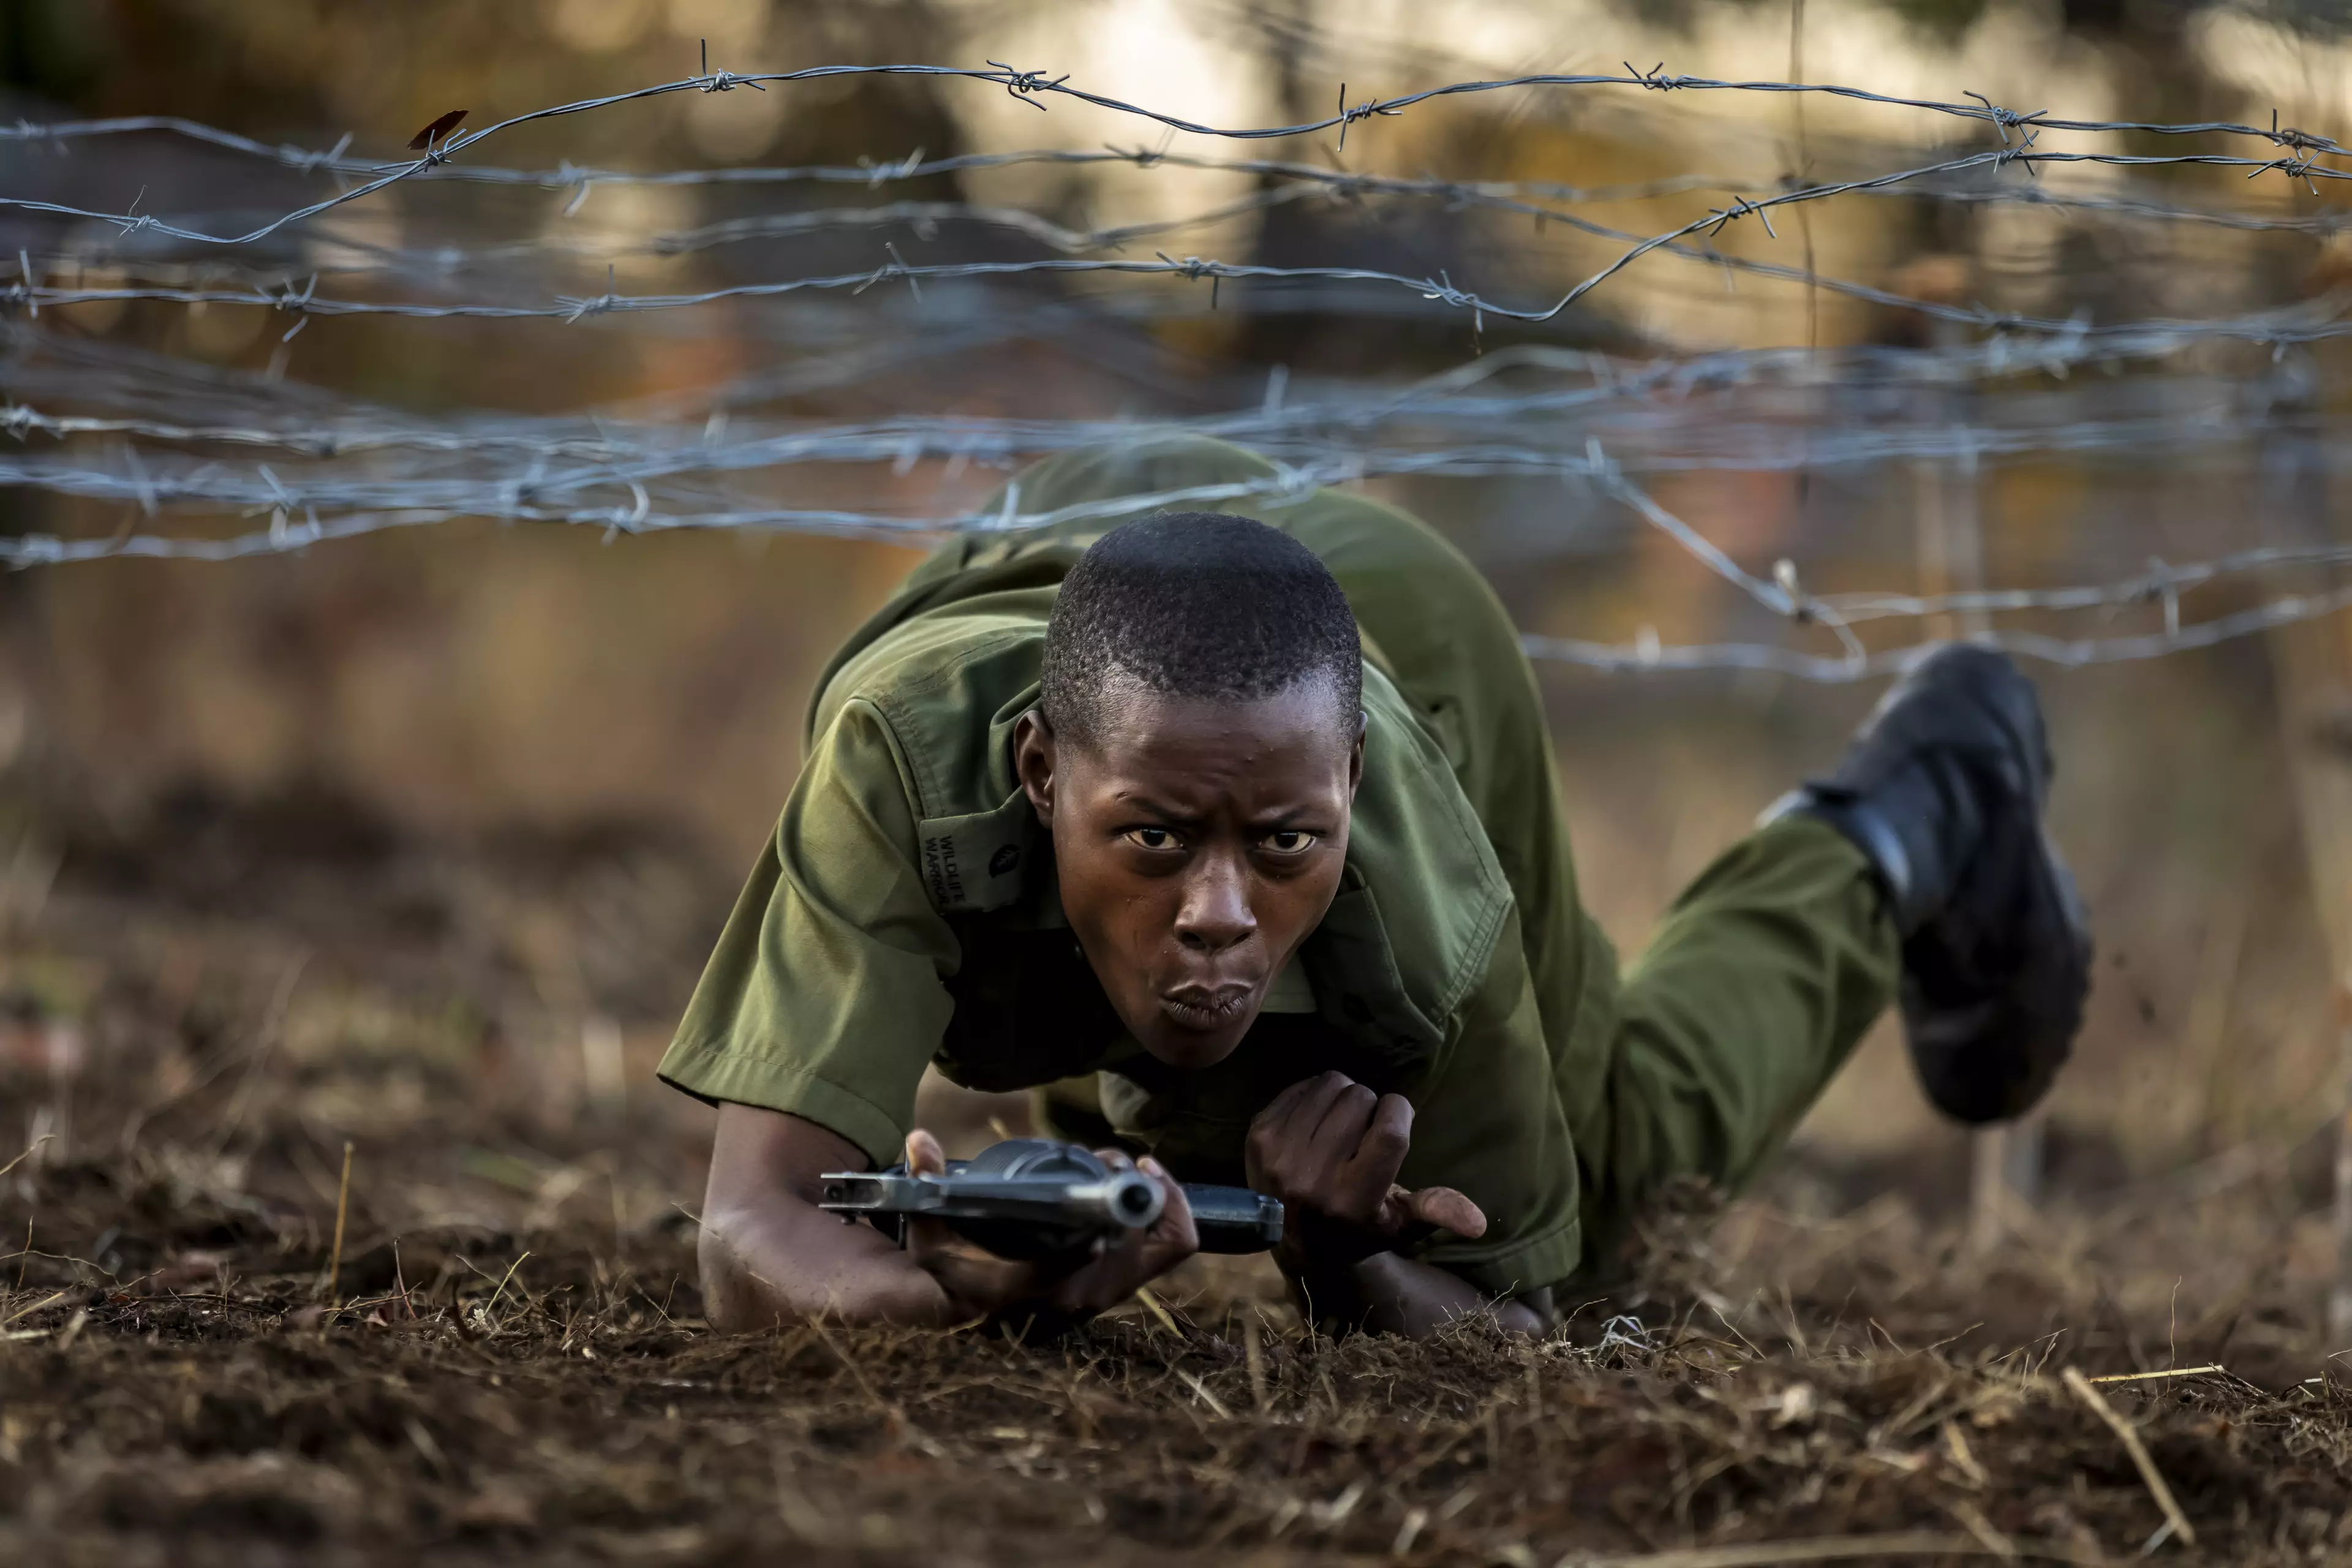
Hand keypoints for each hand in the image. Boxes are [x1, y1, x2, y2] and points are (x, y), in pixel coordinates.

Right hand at [900, 1130, 1195, 1330]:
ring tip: (1121, 1167)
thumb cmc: (951, 1267)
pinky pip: (1165, 1256)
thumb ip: (926, 1186)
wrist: (967, 1312)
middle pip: (1136, 1243)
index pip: (1088, 1252)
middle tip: (1110, 1157)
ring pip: (1157, 1250)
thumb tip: (920, 1141)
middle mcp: (1076, 1298)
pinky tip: (1149, 1187)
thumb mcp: (929, 1231)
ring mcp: (1101, 1298)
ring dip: (1151, 1202)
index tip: (1110, 1163)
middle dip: (1133, 1190)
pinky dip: (1169, 1221)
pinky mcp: (1115, 1292)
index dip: (1114, 1206)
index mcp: (1033, 1285)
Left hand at [1244, 1072, 1485, 1274]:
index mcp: (1353, 1200)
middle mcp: (1311, 1179)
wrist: (1292, 1239)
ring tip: (1343, 1125)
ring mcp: (1279, 1156)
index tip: (1398, 1118)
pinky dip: (1315, 1095)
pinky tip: (1318, 1123)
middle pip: (1360, 1100)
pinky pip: (1302, 1086)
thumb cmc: (1358, 1227)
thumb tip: (1479, 1223)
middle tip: (1365, 1131)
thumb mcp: (1400, 1225)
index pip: (1390, 1131)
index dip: (1399, 1112)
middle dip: (1371, 1106)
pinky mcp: (1258, 1135)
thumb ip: (1436, 1212)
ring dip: (1344, 1096)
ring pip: (1330, 1085)